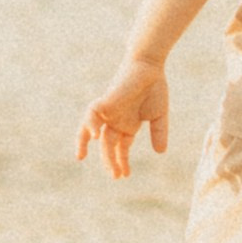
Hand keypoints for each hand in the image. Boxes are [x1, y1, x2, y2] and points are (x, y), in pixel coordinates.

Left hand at [76, 55, 169, 179]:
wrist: (150, 66)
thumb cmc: (155, 88)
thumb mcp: (159, 116)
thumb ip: (159, 133)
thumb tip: (160, 153)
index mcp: (127, 125)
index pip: (120, 149)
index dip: (121, 162)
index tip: (124, 175)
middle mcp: (115, 121)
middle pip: (107, 145)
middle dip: (110, 160)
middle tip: (115, 176)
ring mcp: (108, 112)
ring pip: (91, 131)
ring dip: (84, 143)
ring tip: (81, 157)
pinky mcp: (104, 101)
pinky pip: (91, 115)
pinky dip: (90, 125)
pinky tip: (95, 137)